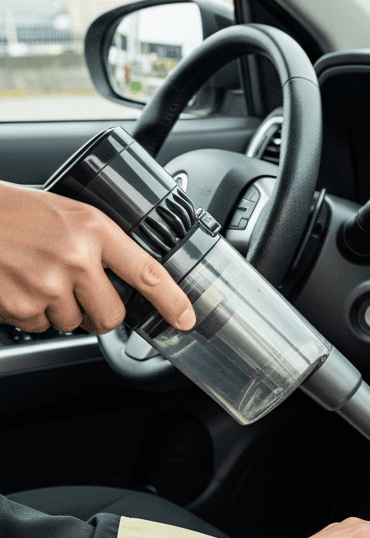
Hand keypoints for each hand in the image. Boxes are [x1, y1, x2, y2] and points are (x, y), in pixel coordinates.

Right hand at [0, 181, 194, 333]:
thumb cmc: (12, 212)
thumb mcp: (67, 213)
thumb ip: (100, 243)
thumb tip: (130, 277)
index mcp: (93, 229)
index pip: (148, 272)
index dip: (172, 300)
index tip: (185, 318)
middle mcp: (75, 258)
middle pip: (112, 316)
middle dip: (100, 313)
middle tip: (78, 292)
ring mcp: (48, 285)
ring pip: (74, 323)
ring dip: (60, 310)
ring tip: (37, 277)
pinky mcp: (21, 306)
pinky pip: (40, 326)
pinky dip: (30, 313)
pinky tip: (18, 284)